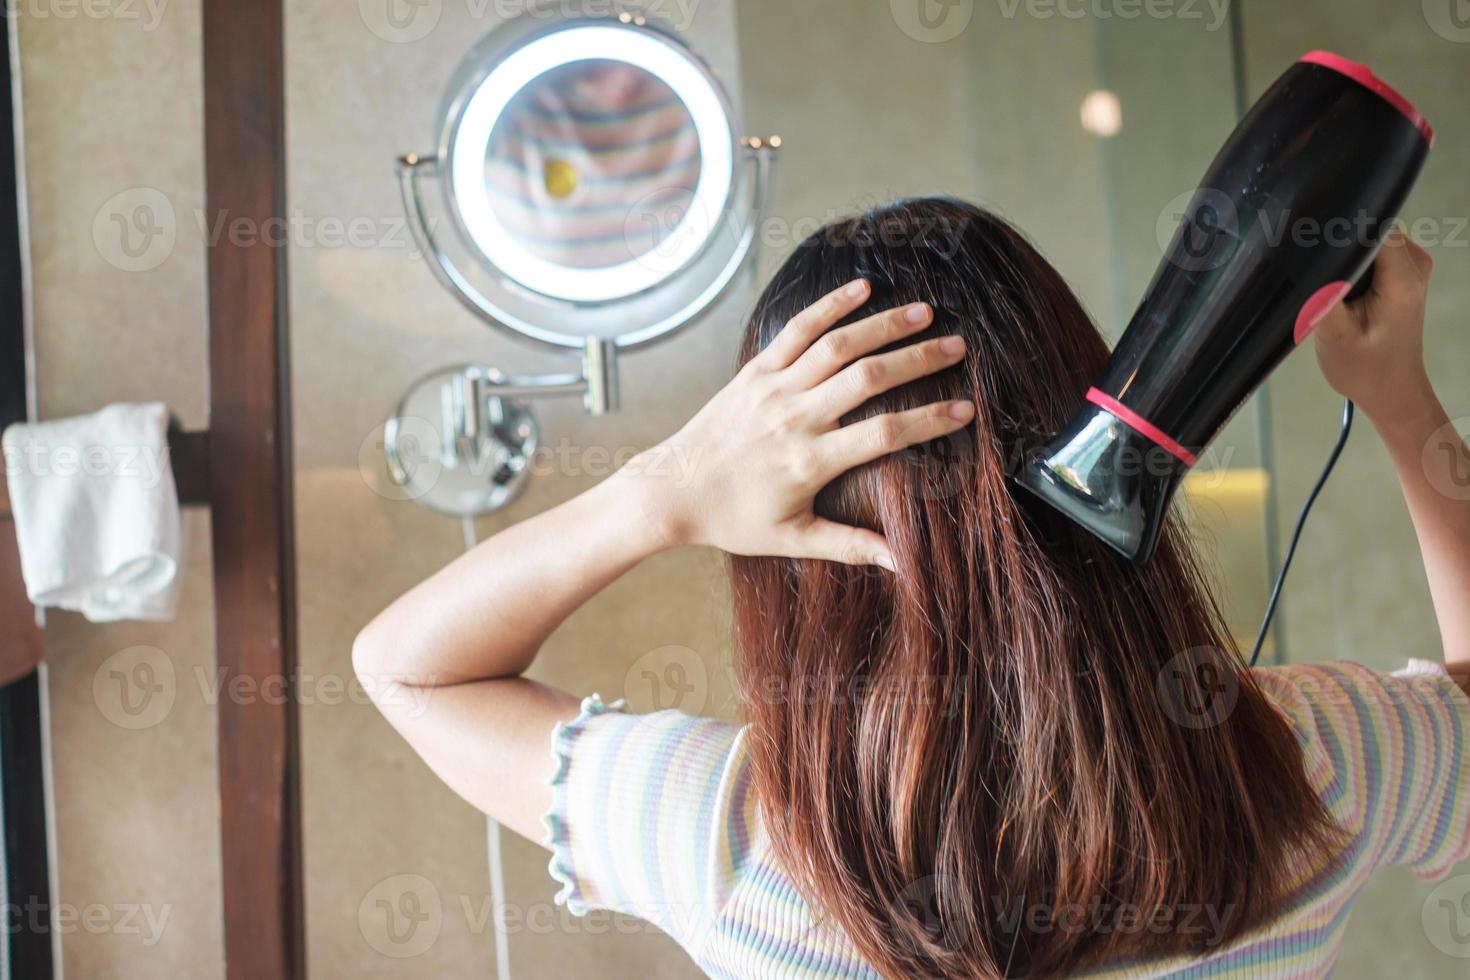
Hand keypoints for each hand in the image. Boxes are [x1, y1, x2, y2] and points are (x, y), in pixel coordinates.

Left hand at [625, 278, 974, 567]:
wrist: (672, 490)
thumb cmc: (734, 519)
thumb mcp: (793, 539)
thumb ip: (850, 545)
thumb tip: (901, 564)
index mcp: (810, 461)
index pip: (885, 434)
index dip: (929, 420)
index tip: (965, 410)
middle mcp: (795, 418)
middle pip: (869, 379)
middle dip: (919, 359)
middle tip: (959, 347)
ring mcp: (774, 389)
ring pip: (837, 346)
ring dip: (883, 325)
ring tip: (925, 311)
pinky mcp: (754, 371)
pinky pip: (797, 330)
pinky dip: (829, 306)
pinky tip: (861, 288)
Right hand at [1314, 226, 1435, 426]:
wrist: (1390, 389)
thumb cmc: (1365, 369)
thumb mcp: (1332, 333)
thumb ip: (1325, 291)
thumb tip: (1315, 256)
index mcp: (1402, 280)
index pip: (1371, 228)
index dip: (1339, 233)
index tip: (1317, 255)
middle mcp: (1415, 266)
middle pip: (1370, 228)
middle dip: (1341, 248)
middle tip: (1324, 282)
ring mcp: (1413, 267)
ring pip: (1370, 237)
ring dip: (1347, 257)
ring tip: (1334, 290)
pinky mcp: (1405, 272)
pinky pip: (1376, 249)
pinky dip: (1356, 264)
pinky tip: (1344, 290)